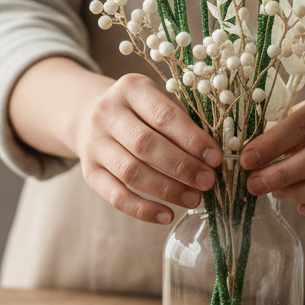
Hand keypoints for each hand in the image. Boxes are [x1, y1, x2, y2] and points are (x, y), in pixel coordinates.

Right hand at [73, 74, 222, 224]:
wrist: (89, 116)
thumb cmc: (139, 112)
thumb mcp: (156, 101)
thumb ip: (181, 123)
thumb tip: (212, 158)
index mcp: (130, 89)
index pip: (163, 116)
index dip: (192, 139)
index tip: (215, 158)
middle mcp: (106, 113)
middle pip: (145, 145)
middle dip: (182, 166)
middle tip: (207, 182)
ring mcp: (94, 144)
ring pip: (131, 172)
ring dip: (167, 189)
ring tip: (194, 199)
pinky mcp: (89, 172)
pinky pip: (115, 196)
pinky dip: (142, 209)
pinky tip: (166, 215)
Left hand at [240, 86, 304, 225]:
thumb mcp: (304, 111)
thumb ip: (280, 128)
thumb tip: (250, 156)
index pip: (302, 124)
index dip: (272, 144)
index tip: (246, 160)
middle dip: (281, 174)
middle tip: (253, 185)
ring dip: (299, 193)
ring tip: (274, 192)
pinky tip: (302, 209)